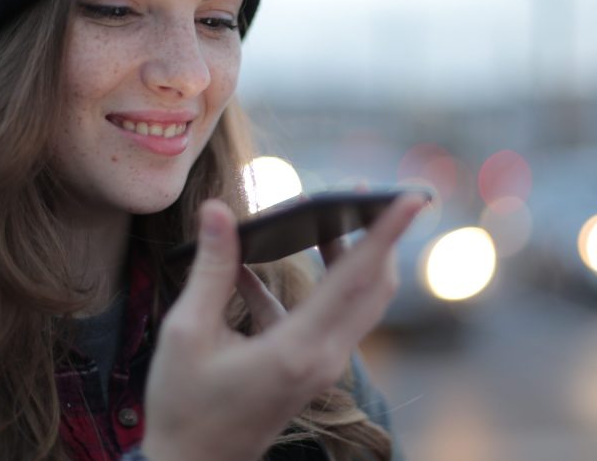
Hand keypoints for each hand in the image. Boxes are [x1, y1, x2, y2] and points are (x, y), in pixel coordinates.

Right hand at [141, 194, 424, 460]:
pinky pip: (324, 316)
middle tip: (367, 191)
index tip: (412, 198)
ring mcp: (322, 366)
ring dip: (350, 257)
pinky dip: (306, 287)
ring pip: (357, 301)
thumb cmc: (184, 406)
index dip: (385, 233)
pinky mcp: (310, 368)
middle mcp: (323, 358)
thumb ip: (210, 268)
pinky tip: (254, 267)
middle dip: (378, 236)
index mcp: (298, 349)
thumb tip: (216, 210)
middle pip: (373, 287)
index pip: (356, 278)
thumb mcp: (186, 333)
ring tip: (329, 215)